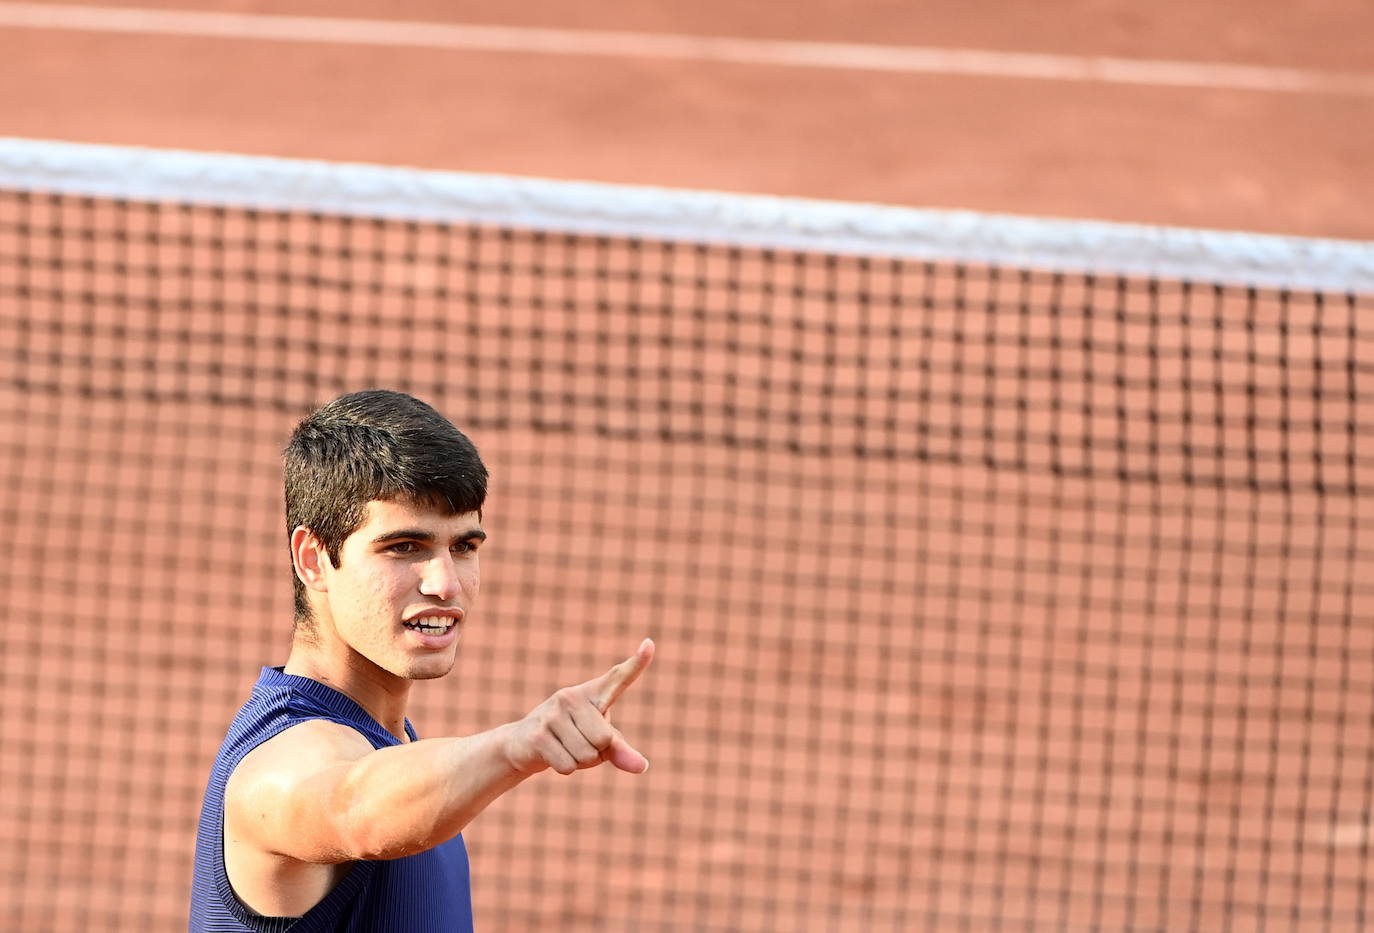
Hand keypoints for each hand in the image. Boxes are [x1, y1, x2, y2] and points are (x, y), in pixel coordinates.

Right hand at [504, 639, 654, 776]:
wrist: (522, 745)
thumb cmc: (571, 740)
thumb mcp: (600, 745)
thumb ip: (621, 751)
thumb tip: (642, 766)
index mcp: (592, 694)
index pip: (618, 677)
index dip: (637, 663)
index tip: (650, 644)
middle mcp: (571, 696)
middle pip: (604, 739)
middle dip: (596, 754)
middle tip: (578, 744)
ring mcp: (553, 713)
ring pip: (586, 755)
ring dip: (579, 762)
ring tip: (564, 748)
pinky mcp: (538, 734)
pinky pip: (568, 765)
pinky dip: (565, 768)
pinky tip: (552, 755)